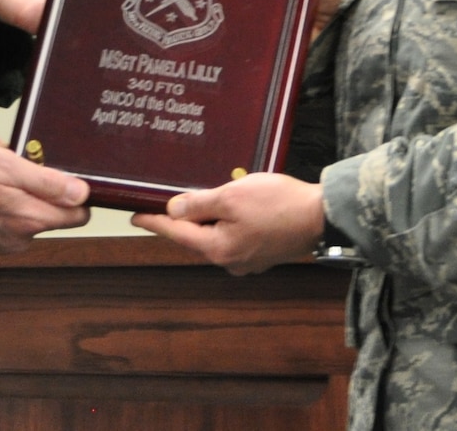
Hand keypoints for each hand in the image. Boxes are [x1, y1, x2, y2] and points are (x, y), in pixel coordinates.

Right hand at [0, 130, 89, 252]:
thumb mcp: (8, 166)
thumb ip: (49, 184)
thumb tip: (82, 195)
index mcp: (30, 220)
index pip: (78, 214)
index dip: (75, 192)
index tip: (61, 172)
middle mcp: (19, 238)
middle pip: (52, 211)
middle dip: (41, 185)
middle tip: (19, 161)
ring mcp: (1, 242)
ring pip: (27, 210)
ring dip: (18, 188)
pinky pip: (6, 216)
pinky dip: (1, 197)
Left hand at [130, 172, 324, 274]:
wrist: (321, 215)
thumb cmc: (278, 203)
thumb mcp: (232, 195)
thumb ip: (199, 204)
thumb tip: (174, 211)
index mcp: (218, 248)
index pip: (177, 233)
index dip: (155, 222)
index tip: (135, 216)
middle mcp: (230, 261)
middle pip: (197, 237)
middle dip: (184, 220)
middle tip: (167, 201)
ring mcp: (249, 260)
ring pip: (217, 237)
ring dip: (210, 219)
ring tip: (205, 199)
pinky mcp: (264, 253)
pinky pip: (235, 237)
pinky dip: (228, 223)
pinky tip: (234, 208)